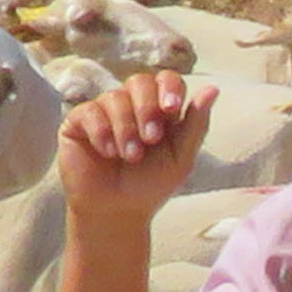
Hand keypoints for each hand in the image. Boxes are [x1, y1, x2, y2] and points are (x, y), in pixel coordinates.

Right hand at [60, 71, 214, 223]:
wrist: (117, 211)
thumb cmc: (150, 186)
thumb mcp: (181, 157)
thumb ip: (196, 124)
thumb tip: (213, 89)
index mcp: (159, 109)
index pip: (166, 79)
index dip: (169, 88)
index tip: (171, 108)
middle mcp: (131, 104)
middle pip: (139, 81)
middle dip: (148, 108)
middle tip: (152, 139)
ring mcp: (103, 111)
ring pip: (115, 98)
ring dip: (126, 129)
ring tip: (130, 157)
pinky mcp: (78, 122)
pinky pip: (89, 111)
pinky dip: (102, 132)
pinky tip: (108, 152)